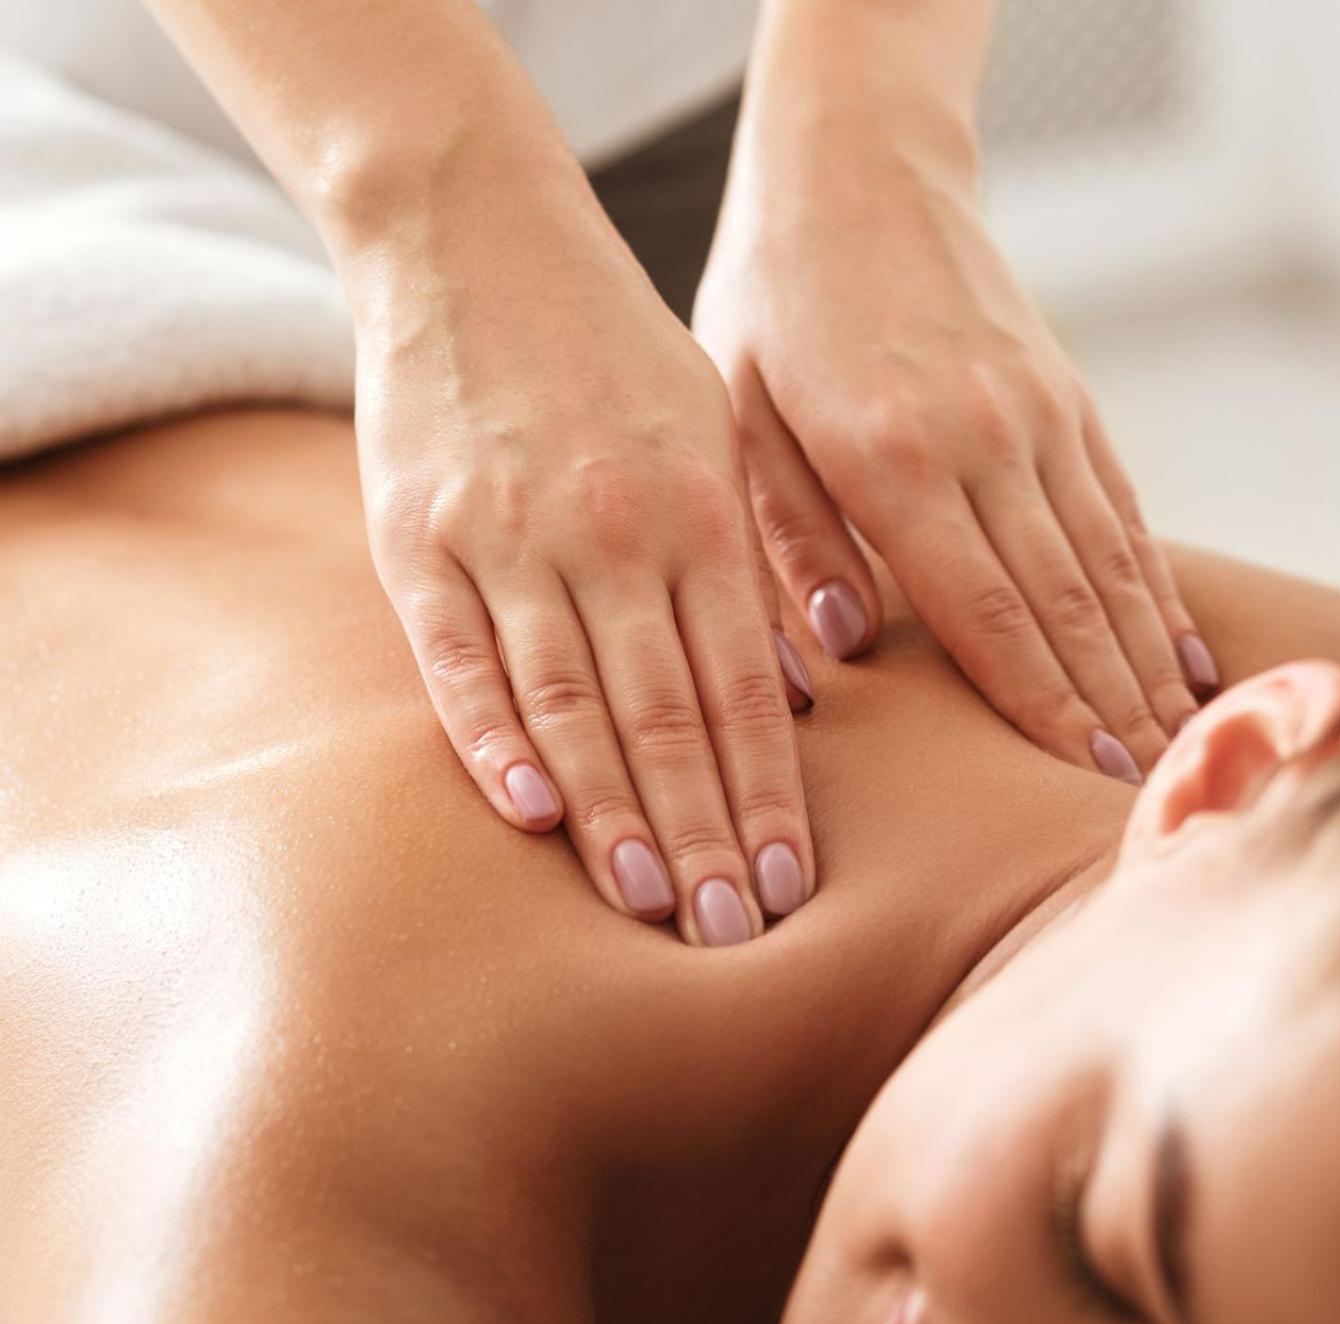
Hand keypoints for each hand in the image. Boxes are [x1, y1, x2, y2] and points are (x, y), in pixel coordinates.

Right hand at [350, 195, 814, 944]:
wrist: (477, 241)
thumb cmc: (617, 357)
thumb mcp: (712, 437)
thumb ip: (747, 564)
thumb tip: (791, 692)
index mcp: (701, 514)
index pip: (745, 687)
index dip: (768, 794)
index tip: (790, 887)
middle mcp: (615, 533)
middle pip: (668, 713)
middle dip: (704, 832)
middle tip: (731, 935)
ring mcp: (510, 535)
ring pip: (572, 698)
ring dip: (612, 810)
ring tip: (647, 903)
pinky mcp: (416, 535)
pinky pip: (458, 655)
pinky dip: (492, 736)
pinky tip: (528, 812)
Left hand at [695, 83, 1218, 781]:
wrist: (856, 172)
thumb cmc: (773, 302)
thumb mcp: (737, 410)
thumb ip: (786, 531)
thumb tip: (836, 645)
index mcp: (893, 457)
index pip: (985, 610)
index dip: (1040, 703)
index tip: (1082, 776)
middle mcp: (986, 440)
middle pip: (1064, 601)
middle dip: (1107, 703)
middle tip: (1142, 793)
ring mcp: (1039, 415)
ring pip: (1108, 561)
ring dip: (1145, 658)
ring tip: (1176, 739)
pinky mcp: (1065, 396)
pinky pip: (1122, 506)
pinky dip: (1155, 583)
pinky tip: (1180, 641)